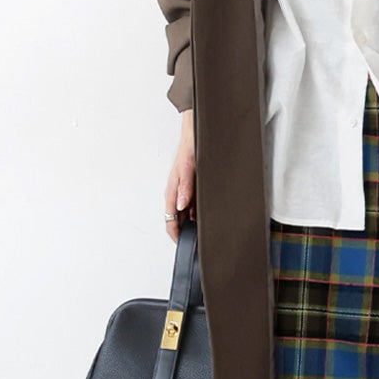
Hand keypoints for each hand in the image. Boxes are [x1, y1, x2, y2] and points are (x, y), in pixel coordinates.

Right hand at [164, 108, 195, 239]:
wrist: (196, 135)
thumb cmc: (189, 150)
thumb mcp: (188, 169)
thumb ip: (185, 188)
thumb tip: (182, 205)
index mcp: (172, 192)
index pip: (170, 221)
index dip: (175, 235)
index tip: (183, 244)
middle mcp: (177, 194)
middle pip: (178, 220)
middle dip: (185, 231)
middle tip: (197, 240)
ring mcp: (184, 192)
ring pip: (187, 214)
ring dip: (194, 222)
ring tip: (205, 230)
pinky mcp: (192, 188)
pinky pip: (194, 206)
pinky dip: (199, 212)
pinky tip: (208, 214)